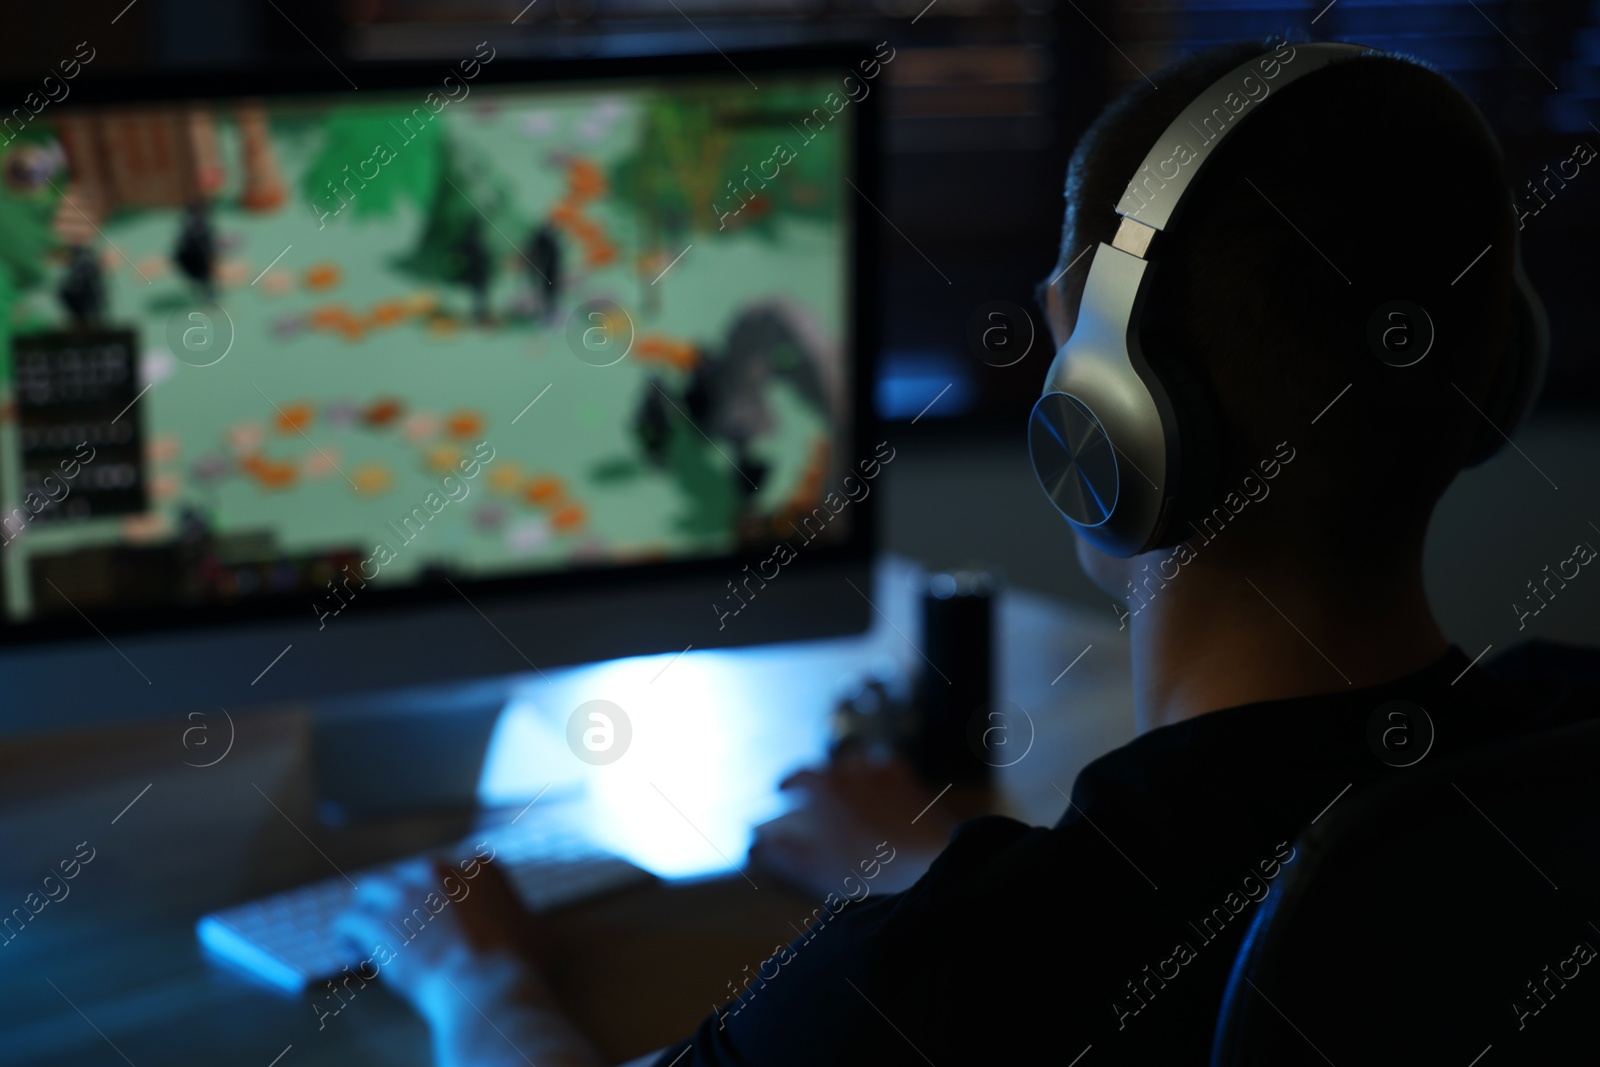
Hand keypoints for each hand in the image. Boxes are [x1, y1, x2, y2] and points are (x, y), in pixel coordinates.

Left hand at [335, 853, 603, 1066]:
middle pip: (409, 876)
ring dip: (371, 909)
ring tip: (366, 930)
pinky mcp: (377, 922)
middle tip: (403, 923)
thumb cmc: (518, 964)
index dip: (442, 894)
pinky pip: (349, 922)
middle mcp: (439, 870)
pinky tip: (349, 948)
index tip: (439, 911)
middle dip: (405, 898)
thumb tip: (524, 923)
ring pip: (372, 890)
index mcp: (479, 867)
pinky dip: (348, 935)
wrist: (487, 984)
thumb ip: (522, 917)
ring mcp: (404, 893)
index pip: (451, 871)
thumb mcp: (536, 930)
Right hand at [749, 754, 957, 897]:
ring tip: (848, 798)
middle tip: (814, 803)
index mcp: (827, 786)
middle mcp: (855, 770)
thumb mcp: (817, 868)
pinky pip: (889, 768)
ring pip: (859, 765)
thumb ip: (785, 853)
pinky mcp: (912, 782)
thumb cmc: (870, 870)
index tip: (781, 791)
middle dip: (818, 783)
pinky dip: (880, 776)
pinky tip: (882, 791)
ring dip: (849, 777)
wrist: (926, 868)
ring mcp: (886, 773)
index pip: (798, 773)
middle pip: (829, 769)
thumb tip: (764, 845)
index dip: (787, 782)